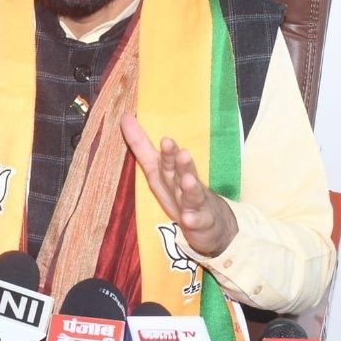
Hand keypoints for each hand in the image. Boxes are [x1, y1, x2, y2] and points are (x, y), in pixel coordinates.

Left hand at [120, 112, 238, 255]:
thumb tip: (125, 117)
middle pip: (176, 171)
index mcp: (168, 173)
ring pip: (191, 194)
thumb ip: (142, 147)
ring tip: (188, 180)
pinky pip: (198, 222)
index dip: (148, 144)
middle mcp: (181, 184)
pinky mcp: (203, 223)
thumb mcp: (159, 171)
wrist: (215, 222)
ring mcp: (195, 204)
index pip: (157, 157)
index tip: (142, 126)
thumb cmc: (181, 192)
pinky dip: (194, 220)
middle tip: (168, 144)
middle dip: (173, 159)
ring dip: (190, 186)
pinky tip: (189, 220)